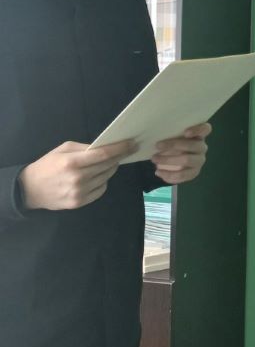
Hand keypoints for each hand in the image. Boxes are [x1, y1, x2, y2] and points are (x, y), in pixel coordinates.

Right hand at [19, 139, 136, 210]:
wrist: (30, 189)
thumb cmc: (48, 165)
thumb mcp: (63, 149)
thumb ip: (84, 148)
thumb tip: (105, 147)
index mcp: (72, 162)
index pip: (103, 154)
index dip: (120, 148)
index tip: (132, 143)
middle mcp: (77, 178)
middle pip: (107, 166)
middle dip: (119, 157)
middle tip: (127, 150)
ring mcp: (79, 192)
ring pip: (106, 178)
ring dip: (111, 169)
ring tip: (110, 162)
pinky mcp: (79, 203)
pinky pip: (101, 190)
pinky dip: (103, 181)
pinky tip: (98, 176)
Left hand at [152, 123, 210, 184]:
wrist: (171, 159)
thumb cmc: (170, 142)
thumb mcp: (169, 134)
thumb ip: (165, 131)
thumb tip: (145, 134)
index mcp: (198, 134)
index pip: (206, 129)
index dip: (198, 130)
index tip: (185, 133)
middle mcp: (202, 147)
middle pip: (194, 145)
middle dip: (174, 145)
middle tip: (157, 146)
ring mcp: (199, 161)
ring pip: (187, 160)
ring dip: (169, 160)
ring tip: (154, 160)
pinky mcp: (194, 173)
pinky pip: (183, 175)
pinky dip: (169, 175)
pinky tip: (158, 172)